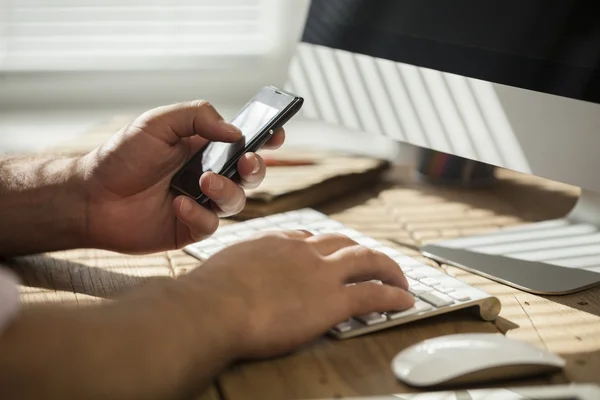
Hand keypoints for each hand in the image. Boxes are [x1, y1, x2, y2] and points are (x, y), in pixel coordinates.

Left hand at [80, 101, 284, 252]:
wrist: (92, 198)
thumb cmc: (121, 157)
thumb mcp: (158, 124)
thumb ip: (197, 117)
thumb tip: (235, 131)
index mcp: (205, 147)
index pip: (245, 141)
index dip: (265, 138)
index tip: (276, 134)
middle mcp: (209, 174)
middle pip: (251, 173)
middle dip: (256, 168)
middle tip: (246, 161)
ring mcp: (202, 202)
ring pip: (237, 200)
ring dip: (226, 190)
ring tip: (202, 181)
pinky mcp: (191, 228)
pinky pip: (212, 224)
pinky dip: (199, 214)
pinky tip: (177, 205)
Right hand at [176, 231, 413, 358]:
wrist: (213, 308)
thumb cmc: (208, 294)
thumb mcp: (223, 269)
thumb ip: (238, 271)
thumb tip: (233, 282)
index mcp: (275, 241)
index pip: (309, 237)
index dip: (325, 248)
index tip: (330, 257)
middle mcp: (303, 250)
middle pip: (343, 242)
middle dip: (362, 251)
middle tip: (373, 263)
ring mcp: (320, 272)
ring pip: (367, 259)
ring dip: (388, 268)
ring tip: (400, 280)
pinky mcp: (333, 300)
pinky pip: (373, 294)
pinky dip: (393, 295)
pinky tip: (404, 301)